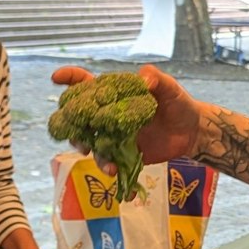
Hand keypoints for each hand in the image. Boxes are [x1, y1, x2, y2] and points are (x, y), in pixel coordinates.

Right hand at [51, 64, 204, 166]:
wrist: (191, 131)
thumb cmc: (178, 104)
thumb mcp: (169, 88)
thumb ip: (156, 80)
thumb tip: (143, 80)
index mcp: (114, 95)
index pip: (86, 84)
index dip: (70, 79)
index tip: (56, 77)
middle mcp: (107, 115)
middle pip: (78, 117)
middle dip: (70, 123)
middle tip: (76, 130)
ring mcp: (113, 136)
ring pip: (89, 142)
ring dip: (87, 149)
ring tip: (96, 157)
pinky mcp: (122, 154)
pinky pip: (108, 162)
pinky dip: (109, 167)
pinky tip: (115, 171)